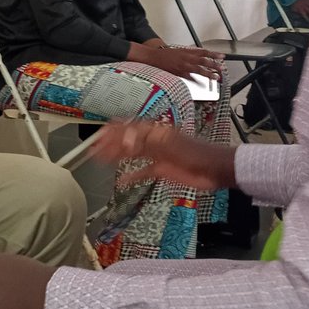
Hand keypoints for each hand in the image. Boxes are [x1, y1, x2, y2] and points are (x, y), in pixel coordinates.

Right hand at [92, 121, 237, 191]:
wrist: (216, 170)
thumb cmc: (196, 155)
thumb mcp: (170, 146)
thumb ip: (146, 143)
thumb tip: (124, 140)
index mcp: (156, 131)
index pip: (129, 128)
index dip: (113, 131)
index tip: (98, 135)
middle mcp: (154, 141)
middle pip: (127, 140)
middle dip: (110, 144)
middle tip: (93, 149)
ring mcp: (157, 155)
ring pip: (132, 154)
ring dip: (117, 156)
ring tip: (101, 160)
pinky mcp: (162, 170)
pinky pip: (143, 171)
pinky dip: (132, 175)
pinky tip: (122, 180)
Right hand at [148, 46, 225, 79]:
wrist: (153, 57)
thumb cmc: (165, 55)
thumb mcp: (179, 50)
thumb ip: (190, 53)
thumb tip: (200, 55)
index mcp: (187, 51)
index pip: (204, 52)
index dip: (214, 54)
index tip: (222, 56)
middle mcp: (187, 58)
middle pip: (204, 61)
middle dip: (214, 65)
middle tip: (222, 68)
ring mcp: (183, 66)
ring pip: (199, 69)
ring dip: (208, 73)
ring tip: (216, 77)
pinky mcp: (178, 73)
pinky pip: (190, 77)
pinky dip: (197, 80)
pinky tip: (202, 84)